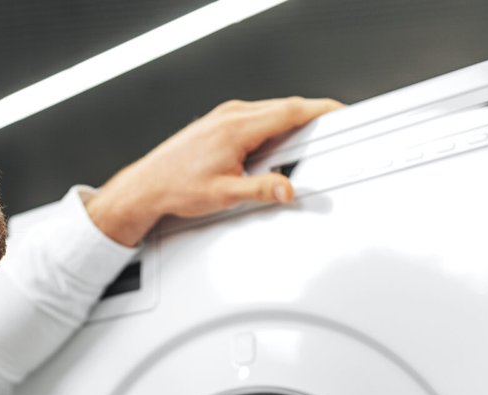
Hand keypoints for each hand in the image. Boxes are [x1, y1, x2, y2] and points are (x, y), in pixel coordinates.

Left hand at [85, 96, 343, 246]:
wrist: (148, 186)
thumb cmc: (178, 188)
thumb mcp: (225, 195)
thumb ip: (261, 191)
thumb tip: (287, 190)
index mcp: (237, 128)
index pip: (290, 111)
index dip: (320, 110)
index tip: (340, 111)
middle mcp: (231, 115)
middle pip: (284, 107)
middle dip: (311, 115)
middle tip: (333, 126)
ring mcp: (224, 115)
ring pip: (270, 110)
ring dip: (291, 121)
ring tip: (308, 139)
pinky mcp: (219, 121)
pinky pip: (257, 116)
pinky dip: (273, 125)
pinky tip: (276, 143)